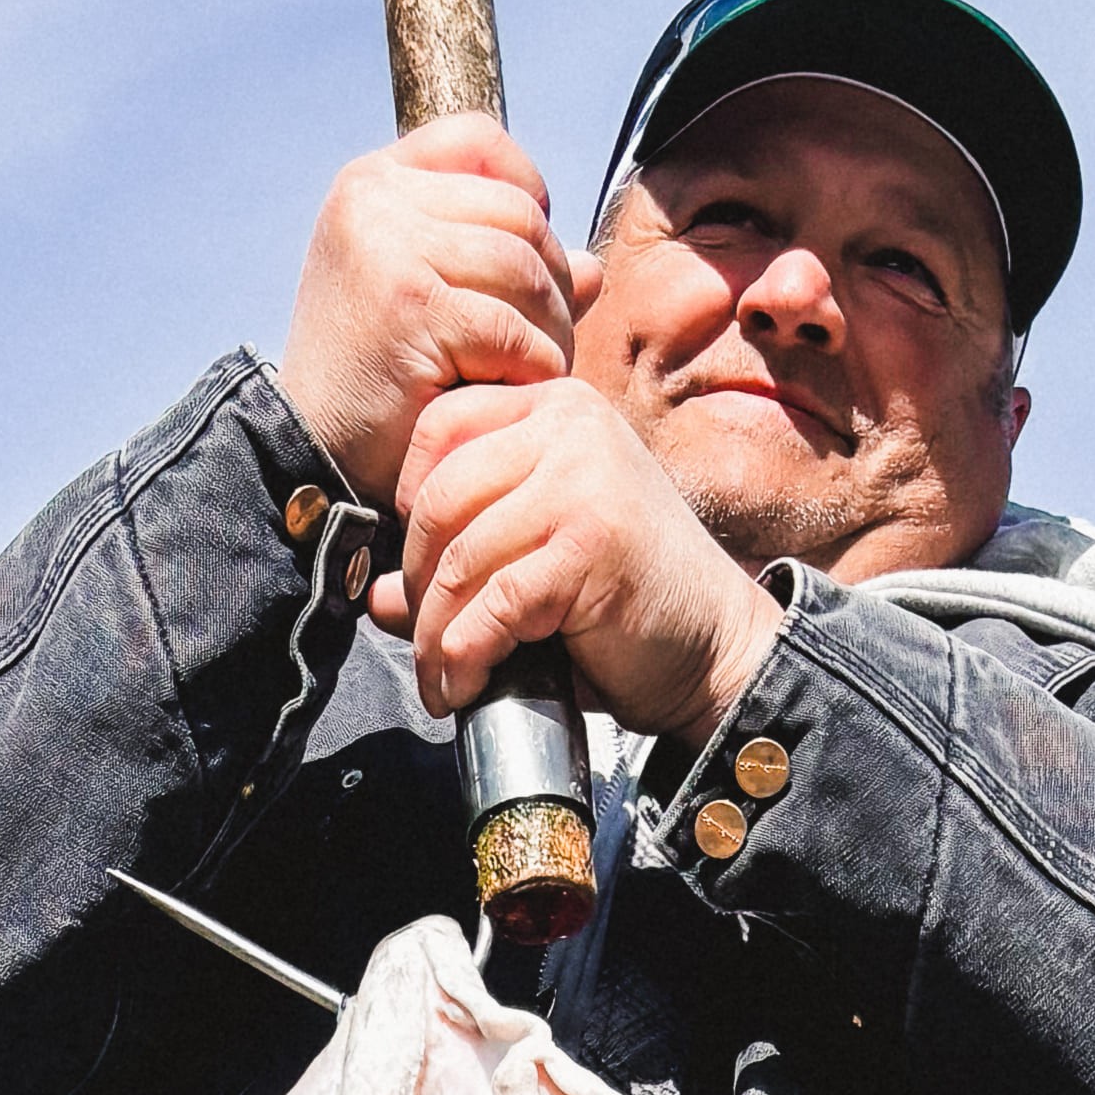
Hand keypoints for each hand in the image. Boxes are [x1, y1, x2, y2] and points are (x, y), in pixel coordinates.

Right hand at [276, 121, 572, 511]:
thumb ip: (507, 273)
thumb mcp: (436, 307)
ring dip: (549, 332)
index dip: (526, 188)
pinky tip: (511, 394)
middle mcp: (374, 199)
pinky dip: (531, 368)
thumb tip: (593, 268)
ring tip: (530, 374)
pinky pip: (513, 327)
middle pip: (519, 212)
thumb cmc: (375, 388)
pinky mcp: (411, 306)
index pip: (478, 141)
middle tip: (543, 344)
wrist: (311, 460)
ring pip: (526, 269)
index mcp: (372, 183)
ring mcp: (388, 246)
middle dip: (552, 283)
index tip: (530, 257)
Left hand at [384, 377, 788, 742]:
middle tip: (426, 639)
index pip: (442, 425)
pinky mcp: (589, 544)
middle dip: (415, 582)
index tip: (414, 566)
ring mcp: (583, 480)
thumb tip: (375, 597)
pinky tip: (466, 686)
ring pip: (459, 557)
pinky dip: (465, 656)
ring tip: (441, 680)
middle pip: (439, 496)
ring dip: (436, 635)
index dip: (407, 500)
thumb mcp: (538, 560)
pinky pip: (494, 603)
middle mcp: (570, 427)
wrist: (719, 648)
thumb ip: (461, 561)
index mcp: (557, 408)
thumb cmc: (630, 604)